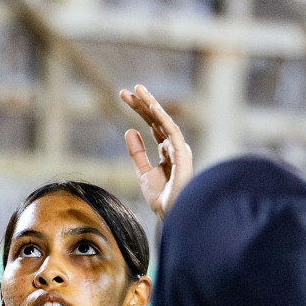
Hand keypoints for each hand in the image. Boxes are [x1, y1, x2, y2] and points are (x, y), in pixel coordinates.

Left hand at [121, 84, 192, 220]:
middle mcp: (175, 147)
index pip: (152, 124)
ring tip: (138, 90)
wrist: (171, 216)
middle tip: (128, 89)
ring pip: (164, 121)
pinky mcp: (182, 155)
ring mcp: (179, 150)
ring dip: (151, 104)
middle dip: (143, 104)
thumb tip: (129, 130)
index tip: (124, 96)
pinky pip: (172, 132)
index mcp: (167, 151)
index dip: (139, 110)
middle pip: (157, 120)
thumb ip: (137, 152)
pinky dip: (162, 118)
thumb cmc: (162, 199)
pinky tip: (152, 107)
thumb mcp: (143, 173)